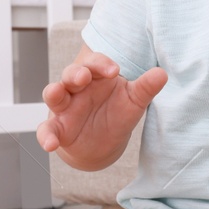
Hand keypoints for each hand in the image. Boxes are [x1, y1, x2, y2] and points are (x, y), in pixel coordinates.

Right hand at [36, 49, 166, 169]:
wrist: (103, 144)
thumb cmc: (116, 114)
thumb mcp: (134, 101)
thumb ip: (146, 87)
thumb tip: (162, 73)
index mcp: (96, 77)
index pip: (95, 63)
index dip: (102, 64)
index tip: (114, 70)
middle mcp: (76, 89)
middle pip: (71, 74)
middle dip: (76, 73)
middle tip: (84, 76)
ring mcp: (64, 108)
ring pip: (54, 95)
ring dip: (54, 92)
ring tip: (56, 93)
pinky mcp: (57, 129)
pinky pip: (46, 130)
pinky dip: (46, 136)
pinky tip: (50, 145)